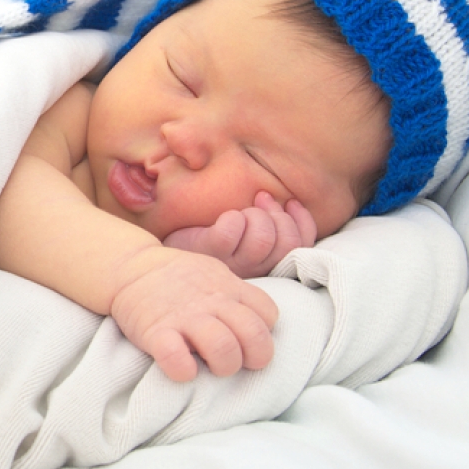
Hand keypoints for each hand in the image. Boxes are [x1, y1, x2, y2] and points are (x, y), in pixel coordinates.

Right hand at [110, 245, 278, 382]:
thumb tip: (256, 320)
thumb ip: (235, 294)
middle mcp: (213, 303)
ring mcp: (185, 318)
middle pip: (254, 335)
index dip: (262, 333)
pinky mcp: (155, 332)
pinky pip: (176, 359)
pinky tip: (182, 369)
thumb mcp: (214, 274)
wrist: (130, 266)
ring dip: (223, 365)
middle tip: (235, 361)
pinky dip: (183, 370)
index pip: (268, 314)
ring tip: (209, 366)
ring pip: (224, 348)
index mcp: (230, 289)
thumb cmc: (177, 278)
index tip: (245, 339)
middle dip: (253, 357)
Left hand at [162, 191, 316, 278]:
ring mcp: (232, 264)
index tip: (289, 202)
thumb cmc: (211, 237)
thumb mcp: (247, 232)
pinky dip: (231, 218)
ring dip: (255, 215)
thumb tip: (291, 201)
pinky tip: (225, 218)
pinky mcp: (211, 252)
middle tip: (260, 199)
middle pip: (286, 243)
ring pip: (262, 237)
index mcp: (266, 265)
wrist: (167, 254)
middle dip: (278, 216)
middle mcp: (254, 269)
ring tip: (241, 211)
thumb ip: (272, 223)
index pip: (300, 247)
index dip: (301, 222)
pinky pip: (231, 230)